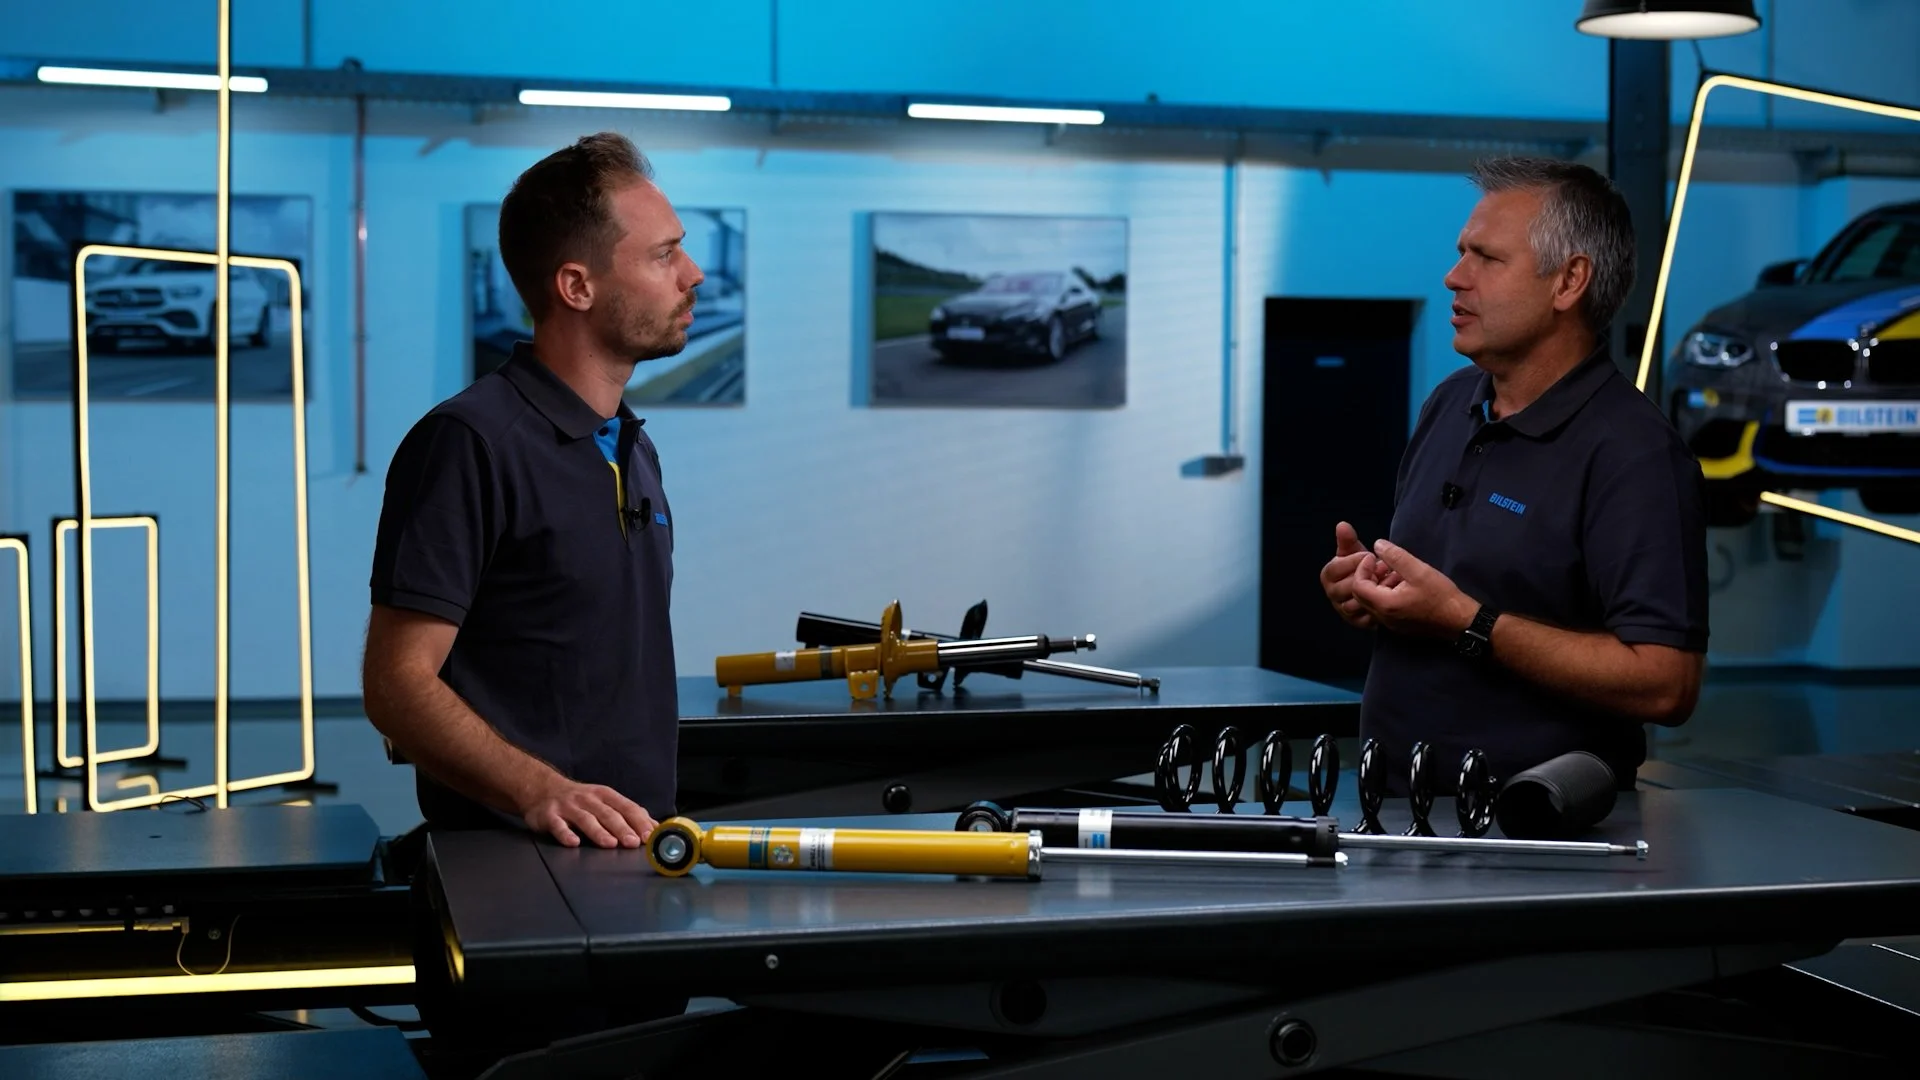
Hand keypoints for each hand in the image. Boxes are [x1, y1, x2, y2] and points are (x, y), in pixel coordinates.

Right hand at [521, 778, 658, 848]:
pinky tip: (573, 842)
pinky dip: (565, 834)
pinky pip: (558, 826)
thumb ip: (628, 812)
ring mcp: (568, 807)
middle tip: (634, 842)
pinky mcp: (549, 816)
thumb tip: (654, 826)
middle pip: (608, 814)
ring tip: (610, 844)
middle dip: (622, 828)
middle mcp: (588, 799)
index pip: (626, 807)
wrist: (542, 788)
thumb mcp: (605, 800)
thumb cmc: (580, 799)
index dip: (639, 821)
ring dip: (599, 832)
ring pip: (586, 819)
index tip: (649, 835)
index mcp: (605, 795)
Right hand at [1320, 521, 1390, 628]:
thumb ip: (1348, 540)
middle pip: (1341, 589)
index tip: (1369, 555)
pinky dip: (1378, 607)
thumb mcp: (1356, 551)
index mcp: (1328, 576)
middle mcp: (1332, 594)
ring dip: (1372, 593)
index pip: (1333, 570)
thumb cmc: (1365, 566)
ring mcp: (1344, 610)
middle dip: (1363, 578)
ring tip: (1389, 581)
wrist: (1378, 585)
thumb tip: (1342, 525)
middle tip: (1382, 569)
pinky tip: (1390, 595)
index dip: (1352, 562)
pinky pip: (1364, 618)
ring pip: (1353, 605)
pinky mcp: (1357, 622)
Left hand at [1349, 538, 1476, 639]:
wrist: (1460, 621)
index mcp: (1385, 605)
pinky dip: (1384, 594)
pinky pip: (1381, 609)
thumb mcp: (1419, 570)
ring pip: (1370, 602)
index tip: (1374, 558)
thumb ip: (1395, 556)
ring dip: (1377, 585)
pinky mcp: (1398, 625)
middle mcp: (1383, 618)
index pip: (1358, 586)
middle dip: (1367, 577)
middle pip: (1360, 595)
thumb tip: (1377, 544)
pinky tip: (1401, 584)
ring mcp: (1390, 624)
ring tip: (1394, 572)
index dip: (1362, 568)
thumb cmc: (1441, 596)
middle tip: (1382, 564)